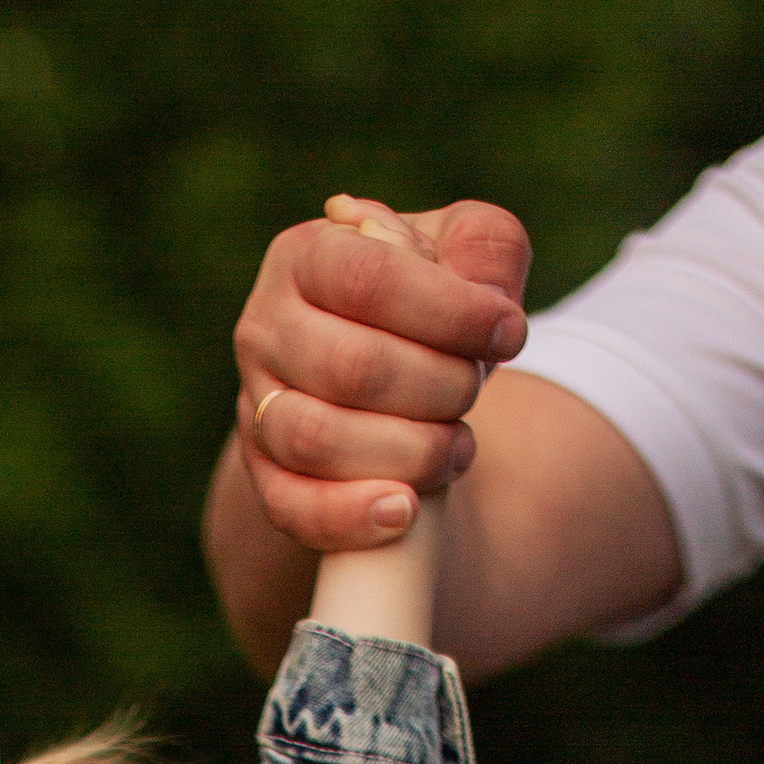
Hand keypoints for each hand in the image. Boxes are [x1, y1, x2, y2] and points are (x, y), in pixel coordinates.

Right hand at [234, 197, 530, 555]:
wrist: (378, 377)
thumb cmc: (424, 307)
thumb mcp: (461, 252)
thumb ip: (486, 248)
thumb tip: (485, 297)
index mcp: (308, 255)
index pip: (369, 278)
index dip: (450, 311)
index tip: (509, 333)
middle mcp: (265, 328)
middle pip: (350, 367)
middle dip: (439, 386)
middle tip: (475, 389)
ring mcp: (254, 406)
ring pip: (316, 440)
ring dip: (409, 452)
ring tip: (459, 448)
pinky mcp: (263, 475)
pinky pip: (291, 506)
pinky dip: (350, 516)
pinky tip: (407, 511)